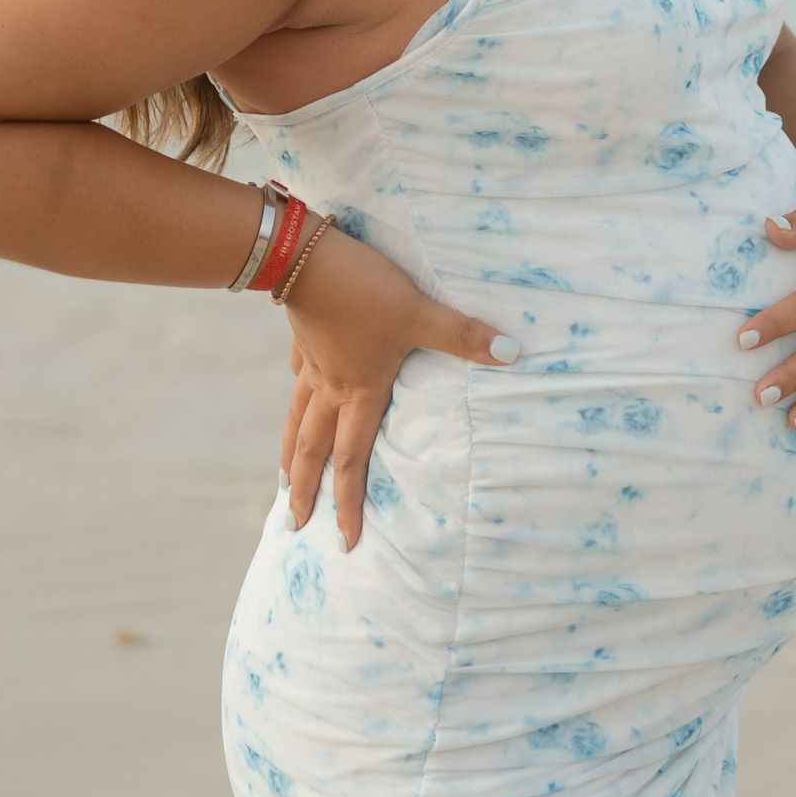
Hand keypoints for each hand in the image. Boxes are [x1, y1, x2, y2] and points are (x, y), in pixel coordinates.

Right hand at [276, 220, 518, 549]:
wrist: (303, 254)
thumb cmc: (363, 290)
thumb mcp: (418, 311)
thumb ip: (462, 335)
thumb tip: (512, 353)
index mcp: (359, 391)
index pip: (352, 460)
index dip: (349, 503)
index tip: (344, 542)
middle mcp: (332, 386)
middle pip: (313, 449)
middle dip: (306, 491)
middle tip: (294, 525)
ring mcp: (313, 362)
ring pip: (297, 417)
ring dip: (290, 453)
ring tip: (283, 480)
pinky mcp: (303, 334)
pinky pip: (300, 374)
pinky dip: (298, 392)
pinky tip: (298, 387)